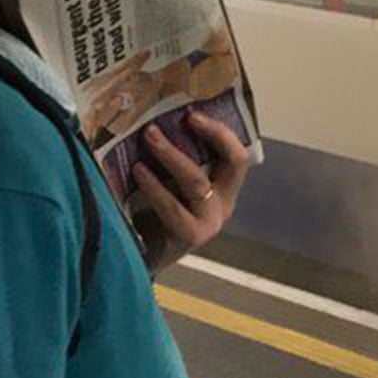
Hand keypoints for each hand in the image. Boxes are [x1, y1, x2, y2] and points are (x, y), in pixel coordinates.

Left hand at [129, 113, 251, 272]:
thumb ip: (173, 166)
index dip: (222, 133)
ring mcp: (209, 222)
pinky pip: (172, 205)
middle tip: (180, 118)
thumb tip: (155, 123)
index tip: (194, 114)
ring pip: (197, 181)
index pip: (238, 156)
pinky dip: (154, 185)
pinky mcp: (189, 236)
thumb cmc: (152, 219)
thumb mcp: (171, 189)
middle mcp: (223, 205)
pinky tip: (138, 171)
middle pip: (232, 162)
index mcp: (224, 190)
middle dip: (210, 134)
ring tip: (149, 137)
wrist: (138, 263)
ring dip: (171, 154)